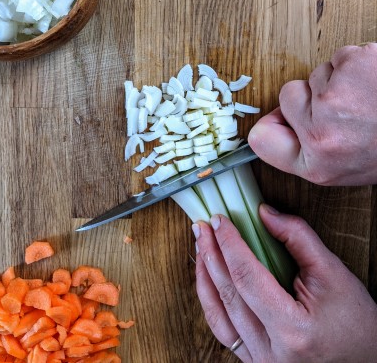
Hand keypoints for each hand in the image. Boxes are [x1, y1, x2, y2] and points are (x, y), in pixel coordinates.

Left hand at [193, 207, 376, 362]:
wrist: (366, 359)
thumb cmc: (356, 321)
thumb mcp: (332, 272)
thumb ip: (297, 237)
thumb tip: (263, 214)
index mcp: (291, 330)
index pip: (247, 276)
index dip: (229, 243)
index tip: (219, 220)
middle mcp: (271, 353)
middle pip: (228, 294)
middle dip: (210, 254)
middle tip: (202, 227)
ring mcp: (262, 362)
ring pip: (218, 316)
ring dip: (204, 276)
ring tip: (201, 247)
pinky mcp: (257, 362)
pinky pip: (224, 331)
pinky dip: (211, 301)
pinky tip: (208, 279)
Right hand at [248, 44, 376, 184]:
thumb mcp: (347, 167)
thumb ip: (305, 150)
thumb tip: (268, 125)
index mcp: (318, 164)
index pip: (262, 139)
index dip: (273, 125)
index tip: (286, 121)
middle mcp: (319, 134)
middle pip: (288, 95)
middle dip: (315, 95)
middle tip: (351, 108)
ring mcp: (333, 98)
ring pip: (319, 73)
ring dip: (342, 79)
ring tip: (371, 95)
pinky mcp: (351, 65)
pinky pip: (341, 56)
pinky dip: (359, 63)